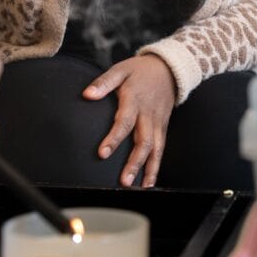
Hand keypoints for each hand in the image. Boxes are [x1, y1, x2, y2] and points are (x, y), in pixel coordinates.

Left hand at [83, 54, 175, 186]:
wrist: (169, 69)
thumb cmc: (140, 71)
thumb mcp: (120, 70)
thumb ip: (104, 83)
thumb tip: (87, 94)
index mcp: (135, 100)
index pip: (124, 122)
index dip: (114, 138)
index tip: (103, 153)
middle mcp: (148, 114)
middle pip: (143, 142)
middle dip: (134, 163)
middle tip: (124, 181)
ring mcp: (157, 123)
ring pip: (155, 149)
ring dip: (147, 169)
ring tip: (138, 187)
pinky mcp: (163, 128)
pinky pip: (161, 149)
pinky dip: (156, 166)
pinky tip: (149, 182)